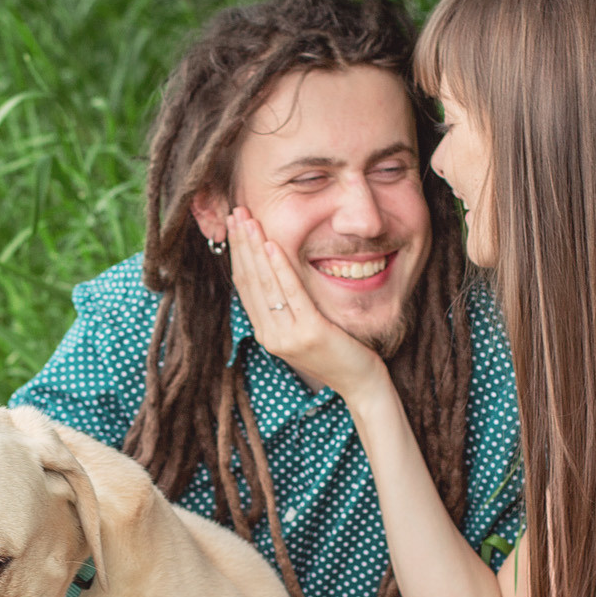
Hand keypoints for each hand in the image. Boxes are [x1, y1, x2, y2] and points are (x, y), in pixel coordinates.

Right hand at [226, 207, 389, 401]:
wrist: (361, 385)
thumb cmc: (338, 353)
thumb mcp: (305, 329)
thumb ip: (287, 307)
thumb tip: (275, 273)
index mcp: (266, 333)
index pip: (244, 286)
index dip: (237, 253)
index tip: (234, 225)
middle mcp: (270, 335)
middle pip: (249, 281)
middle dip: (240, 243)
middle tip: (234, 211)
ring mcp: (287, 336)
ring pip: (264, 284)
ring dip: (254, 248)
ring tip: (248, 220)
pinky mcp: (309, 333)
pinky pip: (291, 294)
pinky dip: (280, 267)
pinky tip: (273, 245)